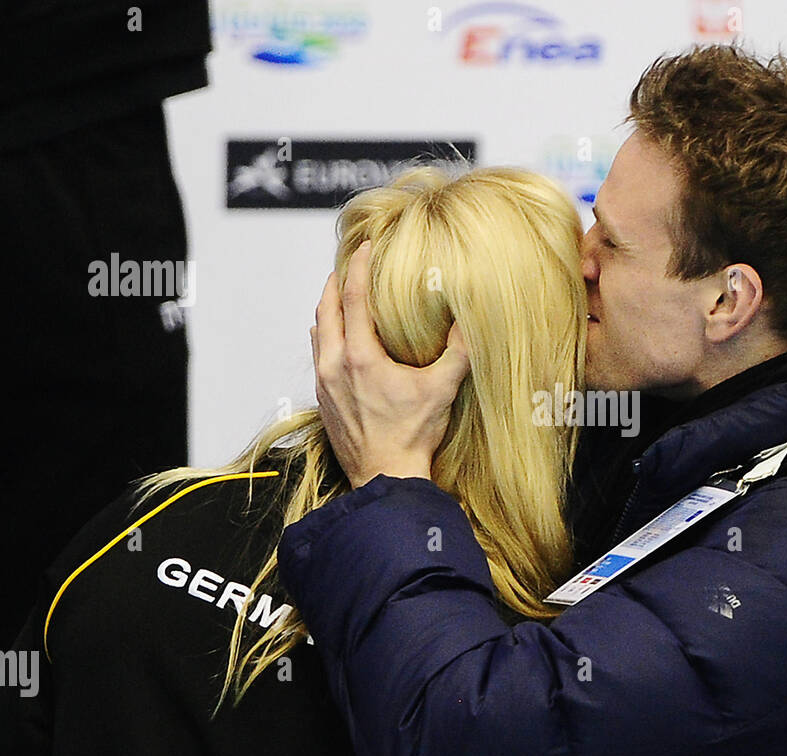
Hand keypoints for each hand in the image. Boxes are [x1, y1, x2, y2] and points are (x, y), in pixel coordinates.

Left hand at [311, 240, 469, 488]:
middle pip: (326, 308)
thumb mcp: (441, 390)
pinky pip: (318, 355)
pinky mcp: (323, 399)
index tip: (364, 248)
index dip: (359, 267)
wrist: (385, 478)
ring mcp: (324, 383)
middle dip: (336, 282)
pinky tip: (341, 340)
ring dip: (328, 309)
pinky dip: (327, 336)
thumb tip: (469, 322)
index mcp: (360, 357)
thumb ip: (458, 353)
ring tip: (343, 297)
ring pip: (317, 332)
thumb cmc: (411, 437)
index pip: (354, 297)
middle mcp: (334, 365)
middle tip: (349, 265)